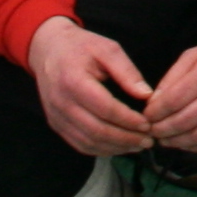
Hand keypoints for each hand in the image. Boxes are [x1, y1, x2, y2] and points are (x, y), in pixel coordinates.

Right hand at [28, 18, 161, 158]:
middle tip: (148, 140)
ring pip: (88, 142)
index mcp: (74, 81)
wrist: (48, 50)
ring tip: (137, 145)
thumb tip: (147, 95)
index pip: (106, 109)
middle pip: (97, 130)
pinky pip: (79, 144)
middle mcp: (62, 103)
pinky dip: (100, 149)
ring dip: (115, 148)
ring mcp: (56, 116)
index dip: (128, 120)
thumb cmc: (81, 47)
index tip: (148, 124)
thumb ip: (127, 72)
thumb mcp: (107, 49)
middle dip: (125, 139)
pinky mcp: (56, 124)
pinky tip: (118, 146)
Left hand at [142, 32, 196, 153]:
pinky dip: (196, 147)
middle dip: (161, 130)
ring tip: (166, 140)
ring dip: (176, 142)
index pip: (173, 100)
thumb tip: (154, 102)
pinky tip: (185, 143)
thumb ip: (173, 76)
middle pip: (183, 122)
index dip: (155, 112)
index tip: (147, 115)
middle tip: (152, 131)